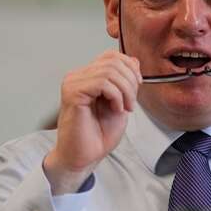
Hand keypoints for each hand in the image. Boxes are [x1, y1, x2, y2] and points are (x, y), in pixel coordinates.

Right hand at [43, 50, 141, 194]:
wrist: (85, 155)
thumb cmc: (99, 133)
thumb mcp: (122, 100)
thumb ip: (126, 81)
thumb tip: (134, 60)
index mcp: (88, 76)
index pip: (112, 55)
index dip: (130, 67)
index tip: (137, 86)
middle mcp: (78, 76)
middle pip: (113, 61)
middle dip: (131, 81)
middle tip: (132, 103)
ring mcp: (73, 83)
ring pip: (110, 71)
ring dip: (126, 91)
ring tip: (125, 108)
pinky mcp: (72, 93)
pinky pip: (102, 83)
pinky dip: (116, 96)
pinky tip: (116, 109)